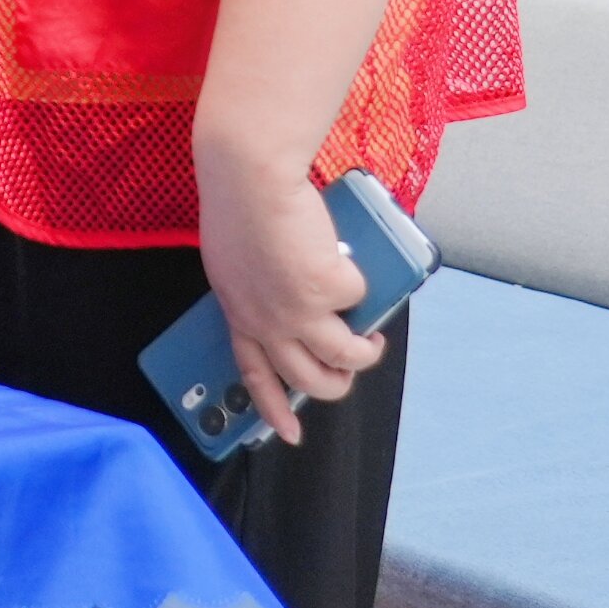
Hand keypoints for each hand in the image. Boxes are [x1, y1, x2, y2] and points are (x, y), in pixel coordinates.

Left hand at [192, 142, 381, 446]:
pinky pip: (361, 299)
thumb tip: (296, 299)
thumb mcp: (236, 260)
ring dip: (365, 352)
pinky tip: (356, 264)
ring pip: (345, 358)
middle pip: (309, 379)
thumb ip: (260, 286)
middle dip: (338, 383)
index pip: (253, 374)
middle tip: (352, 364)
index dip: (273, 408)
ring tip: (372, 333)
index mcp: (238, 312)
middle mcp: (266, 322)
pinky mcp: (329, 291)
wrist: (250, 173)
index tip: (288, 433)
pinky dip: (366, 282)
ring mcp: (298, 312)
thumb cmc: (239, 200)